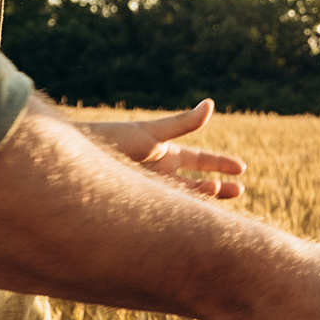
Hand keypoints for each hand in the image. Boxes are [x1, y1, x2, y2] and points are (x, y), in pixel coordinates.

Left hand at [82, 100, 246, 197]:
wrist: (78, 161)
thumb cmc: (113, 140)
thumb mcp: (152, 133)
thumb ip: (183, 123)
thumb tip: (210, 104)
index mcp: (165, 153)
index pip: (200, 160)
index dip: (221, 163)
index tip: (241, 169)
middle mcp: (161, 172)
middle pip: (197, 182)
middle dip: (219, 186)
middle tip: (240, 190)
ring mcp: (153, 190)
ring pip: (186, 198)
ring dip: (205, 197)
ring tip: (218, 191)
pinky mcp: (143, 204)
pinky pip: (170, 212)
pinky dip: (185, 213)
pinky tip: (197, 215)